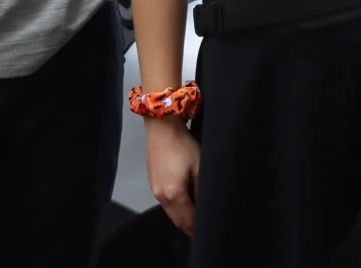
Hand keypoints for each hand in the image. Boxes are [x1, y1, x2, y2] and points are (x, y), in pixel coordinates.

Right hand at [145, 118, 199, 235]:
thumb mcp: (199, 166)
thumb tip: (207, 205)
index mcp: (174, 195)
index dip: (198, 229)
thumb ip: (202, 189)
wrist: (162, 127)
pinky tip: (184, 201)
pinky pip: (165, 202)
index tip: (208, 232)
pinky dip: (175, 207)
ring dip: (182, 216)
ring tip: (195, 215)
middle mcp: (161, 196)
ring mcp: (154, 189)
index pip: (188, 220)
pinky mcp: (152, 181)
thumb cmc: (183, 146)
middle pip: (177, 220)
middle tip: (203, 229)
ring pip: (170, 212)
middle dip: (189, 227)